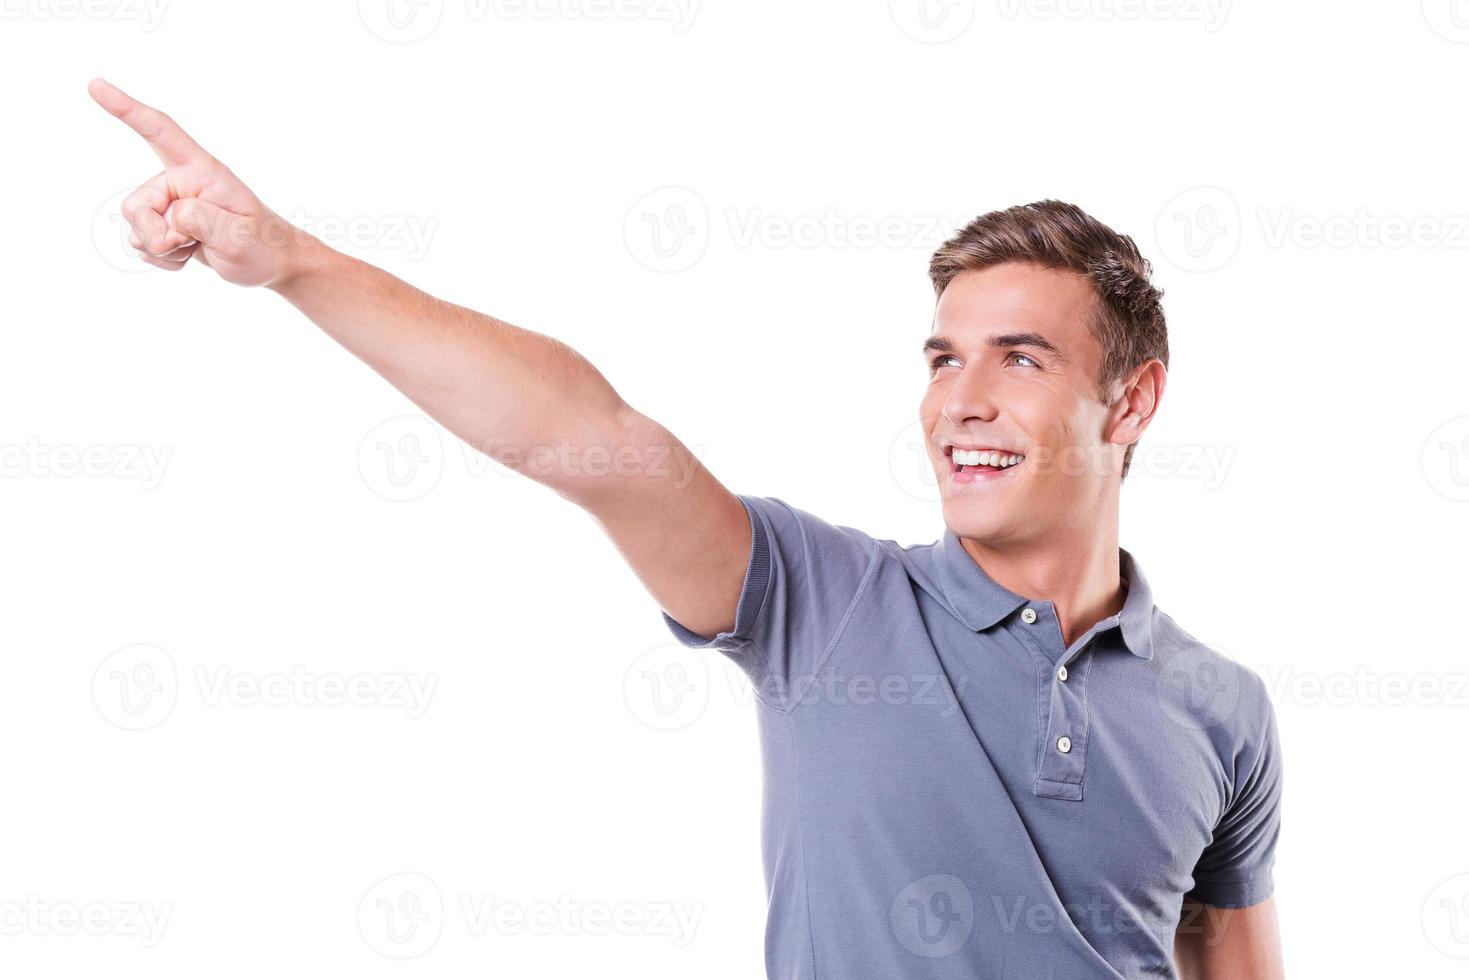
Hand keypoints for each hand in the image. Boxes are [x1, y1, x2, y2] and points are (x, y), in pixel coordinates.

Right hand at [88, 78, 305, 286]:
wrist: (270, 263)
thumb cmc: (263, 244)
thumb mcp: (240, 236)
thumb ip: (204, 220)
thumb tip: (171, 213)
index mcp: (202, 170)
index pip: (161, 133)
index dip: (127, 109)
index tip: (96, 85)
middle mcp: (180, 181)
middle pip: (136, 204)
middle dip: (155, 234)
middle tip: (189, 243)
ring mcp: (170, 204)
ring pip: (136, 227)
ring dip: (163, 248)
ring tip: (197, 246)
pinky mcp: (165, 225)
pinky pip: (144, 246)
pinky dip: (165, 259)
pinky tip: (190, 253)